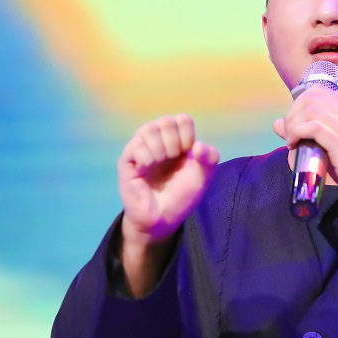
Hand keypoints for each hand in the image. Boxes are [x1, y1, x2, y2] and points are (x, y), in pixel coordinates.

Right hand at [118, 114, 219, 247]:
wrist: (162, 218)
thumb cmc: (181, 196)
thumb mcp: (202, 178)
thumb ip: (210, 159)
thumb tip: (198, 145)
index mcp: (177, 140)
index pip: (182, 119)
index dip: (187, 134)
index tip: (189, 153)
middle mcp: (158, 140)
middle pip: (165, 121)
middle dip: (174, 141)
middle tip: (173, 158)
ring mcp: (141, 148)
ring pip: (148, 129)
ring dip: (159, 148)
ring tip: (159, 163)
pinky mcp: (127, 160)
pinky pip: (135, 145)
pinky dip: (146, 157)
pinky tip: (146, 169)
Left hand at [273, 86, 337, 199]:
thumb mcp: (329, 145)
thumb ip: (308, 131)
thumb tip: (277, 124)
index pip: (319, 91)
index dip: (299, 104)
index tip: (293, 124)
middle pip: (312, 98)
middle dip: (293, 113)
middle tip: (288, 134)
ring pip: (310, 110)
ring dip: (293, 124)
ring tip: (291, 141)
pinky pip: (313, 127)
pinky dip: (297, 133)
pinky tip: (294, 144)